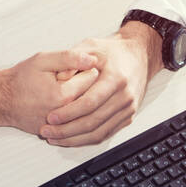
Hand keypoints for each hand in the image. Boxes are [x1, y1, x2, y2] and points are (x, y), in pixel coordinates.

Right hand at [0, 50, 102, 135]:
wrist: (2, 100)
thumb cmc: (20, 80)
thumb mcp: (43, 61)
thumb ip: (69, 58)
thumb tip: (93, 60)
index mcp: (64, 95)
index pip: (93, 76)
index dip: (82, 68)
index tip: (69, 68)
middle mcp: (65, 114)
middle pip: (91, 93)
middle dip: (81, 83)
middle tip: (64, 79)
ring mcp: (61, 126)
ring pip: (84, 107)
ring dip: (77, 96)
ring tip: (59, 90)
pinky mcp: (58, 132)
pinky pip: (75, 118)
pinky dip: (70, 109)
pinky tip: (56, 102)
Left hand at [40, 23, 162, 146]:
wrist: (138, 56)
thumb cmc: (112, 51)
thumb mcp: (90, 46)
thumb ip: (73, 60)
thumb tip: (60, 77)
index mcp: (116, 78)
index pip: (90, 102)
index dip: (68, 113)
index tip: (51, 117)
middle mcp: (125, 96)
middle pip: (93, 121)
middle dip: (67, 130)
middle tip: (47, 131)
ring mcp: (128, 109)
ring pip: (99, 133)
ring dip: (74, 139)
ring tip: (54, 138)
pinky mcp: (128, 117)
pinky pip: (105, 134)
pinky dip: (86, 139)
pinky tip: (70, 138)